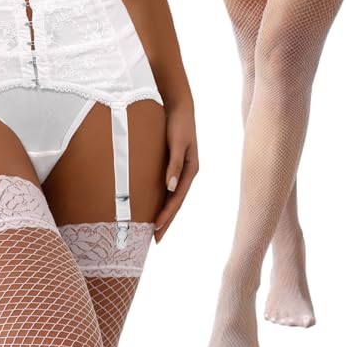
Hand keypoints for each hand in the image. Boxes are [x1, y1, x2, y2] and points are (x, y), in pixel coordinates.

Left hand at [154, 99, 198, 243]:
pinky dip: (162, 199)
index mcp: (192, 170)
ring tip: (154, 229)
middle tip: (155, 239)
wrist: (179, 107)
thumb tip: (170, 187)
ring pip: (172, 197)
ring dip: (165, 213)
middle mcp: (187, 173)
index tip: (156, 228)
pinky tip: (153, 205)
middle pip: (176, 202)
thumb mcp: (177, 142)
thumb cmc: (178, 123)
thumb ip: (174, 163)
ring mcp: (181, 170)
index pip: (178, 198)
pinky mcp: (173, 165)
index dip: (167, 215)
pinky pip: (168, 188)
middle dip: (167, 221)